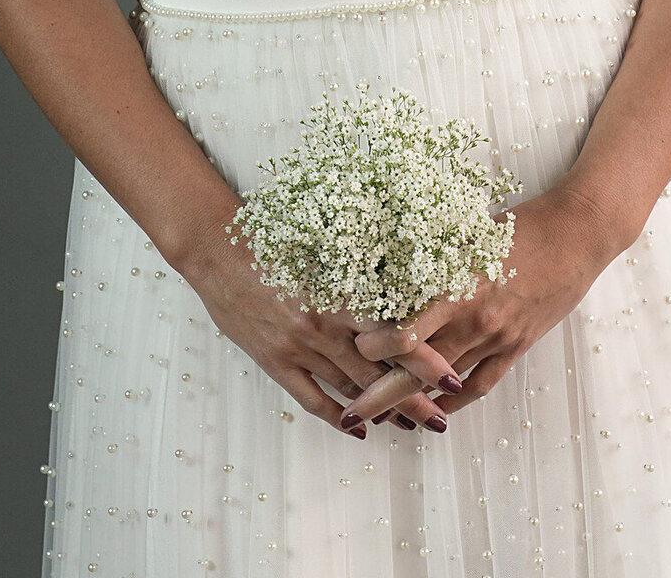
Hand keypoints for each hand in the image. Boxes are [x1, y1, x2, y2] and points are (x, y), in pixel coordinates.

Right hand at [174, 201, 470, 438]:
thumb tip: (398, 291)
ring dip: (382, 411)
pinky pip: (313, 400)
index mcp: (341, 296)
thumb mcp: (321, 252)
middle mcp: (324, 327)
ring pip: (351, 391)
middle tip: (440, 417)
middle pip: (379, 374)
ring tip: (409, 426)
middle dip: (413, 399)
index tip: (453, 378)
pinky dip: (339, 418)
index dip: (425, 361)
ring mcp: (299, 348)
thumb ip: (355, 277)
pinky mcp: (276, 362)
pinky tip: (358, 430)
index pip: (395, 336)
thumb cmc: (272, 241)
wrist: (218, 250)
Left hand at [339, 188, 623, 424]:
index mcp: (458, 285)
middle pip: (419, 368)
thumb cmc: (522, 224)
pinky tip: (436, 410)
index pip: (407, 330)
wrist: (577, 235)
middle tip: (350, 414)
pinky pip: (481, 384)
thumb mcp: (471, 235)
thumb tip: (395, 266)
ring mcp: (498, 337)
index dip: (376, 345)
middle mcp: (475, 319)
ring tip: (388, 418)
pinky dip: (455, 400)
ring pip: (447, 382)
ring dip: (416, 402)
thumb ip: (437, 257)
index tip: (354, 346)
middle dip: (382, 393)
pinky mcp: (518, 346)